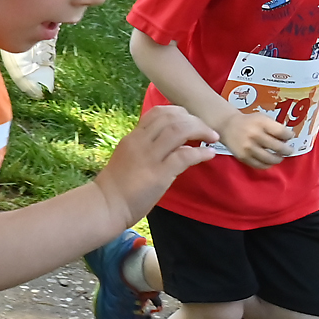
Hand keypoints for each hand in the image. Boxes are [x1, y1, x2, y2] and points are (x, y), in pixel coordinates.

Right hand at [97, 103, 221, 211]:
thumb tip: (180, 145)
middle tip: (207, 130)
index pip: (157, 112)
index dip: (179, 112)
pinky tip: (209, 154)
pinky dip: (201, 153)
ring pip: (178, 130)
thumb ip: (150, 148)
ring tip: (212, 138)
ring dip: (200, 131)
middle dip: (194, 120)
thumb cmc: (117, 186)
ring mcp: (149, 157)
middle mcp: (140, 142)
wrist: (106, 206)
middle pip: (171, 117)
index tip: (191, 121)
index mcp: (133, 137)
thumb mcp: (130, 158)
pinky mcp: (158, 174)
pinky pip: (184, 156)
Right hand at [215, 107, 298, 169]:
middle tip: (289, 150)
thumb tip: (287, 140)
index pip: (282, 132)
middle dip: (287, 150)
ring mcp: (248, 147)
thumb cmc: (249, 122)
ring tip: (280, 157)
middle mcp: (254, 135)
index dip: (289, 136)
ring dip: (278, 159)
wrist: (227, 126)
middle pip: (278, 147)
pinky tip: (269, 161)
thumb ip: (275, 127)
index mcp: (261, 123)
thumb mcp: (262, 118)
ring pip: (270, 159)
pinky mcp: (243, 157)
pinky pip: (260, 165)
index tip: (290, 137)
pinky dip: (267, 164)